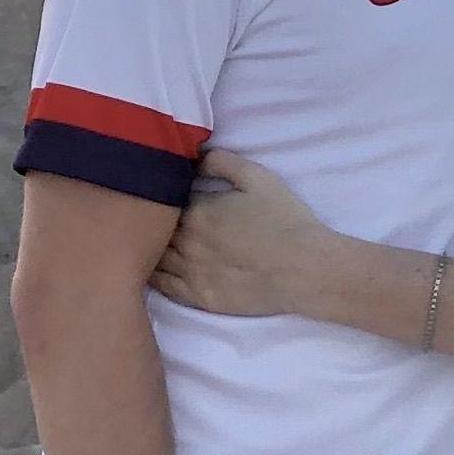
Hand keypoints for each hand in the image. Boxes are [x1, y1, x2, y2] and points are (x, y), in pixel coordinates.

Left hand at [150, 148, 331, 317]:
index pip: (163, 202)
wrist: (305, 268)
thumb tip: (193, 156)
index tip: (163, 196)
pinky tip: (151, 267)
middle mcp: (187, 243)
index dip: (162, 199)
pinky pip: (162, 286)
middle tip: (149, 218)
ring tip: (148, 241)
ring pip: (154, 257)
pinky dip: (152, 273)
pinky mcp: (198, 297)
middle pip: (155, 231)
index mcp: (197, 211)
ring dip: (149, 247)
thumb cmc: (284, 220)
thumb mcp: (258, 177)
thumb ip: (221, 162)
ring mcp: (191, 273)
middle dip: (151, 223)